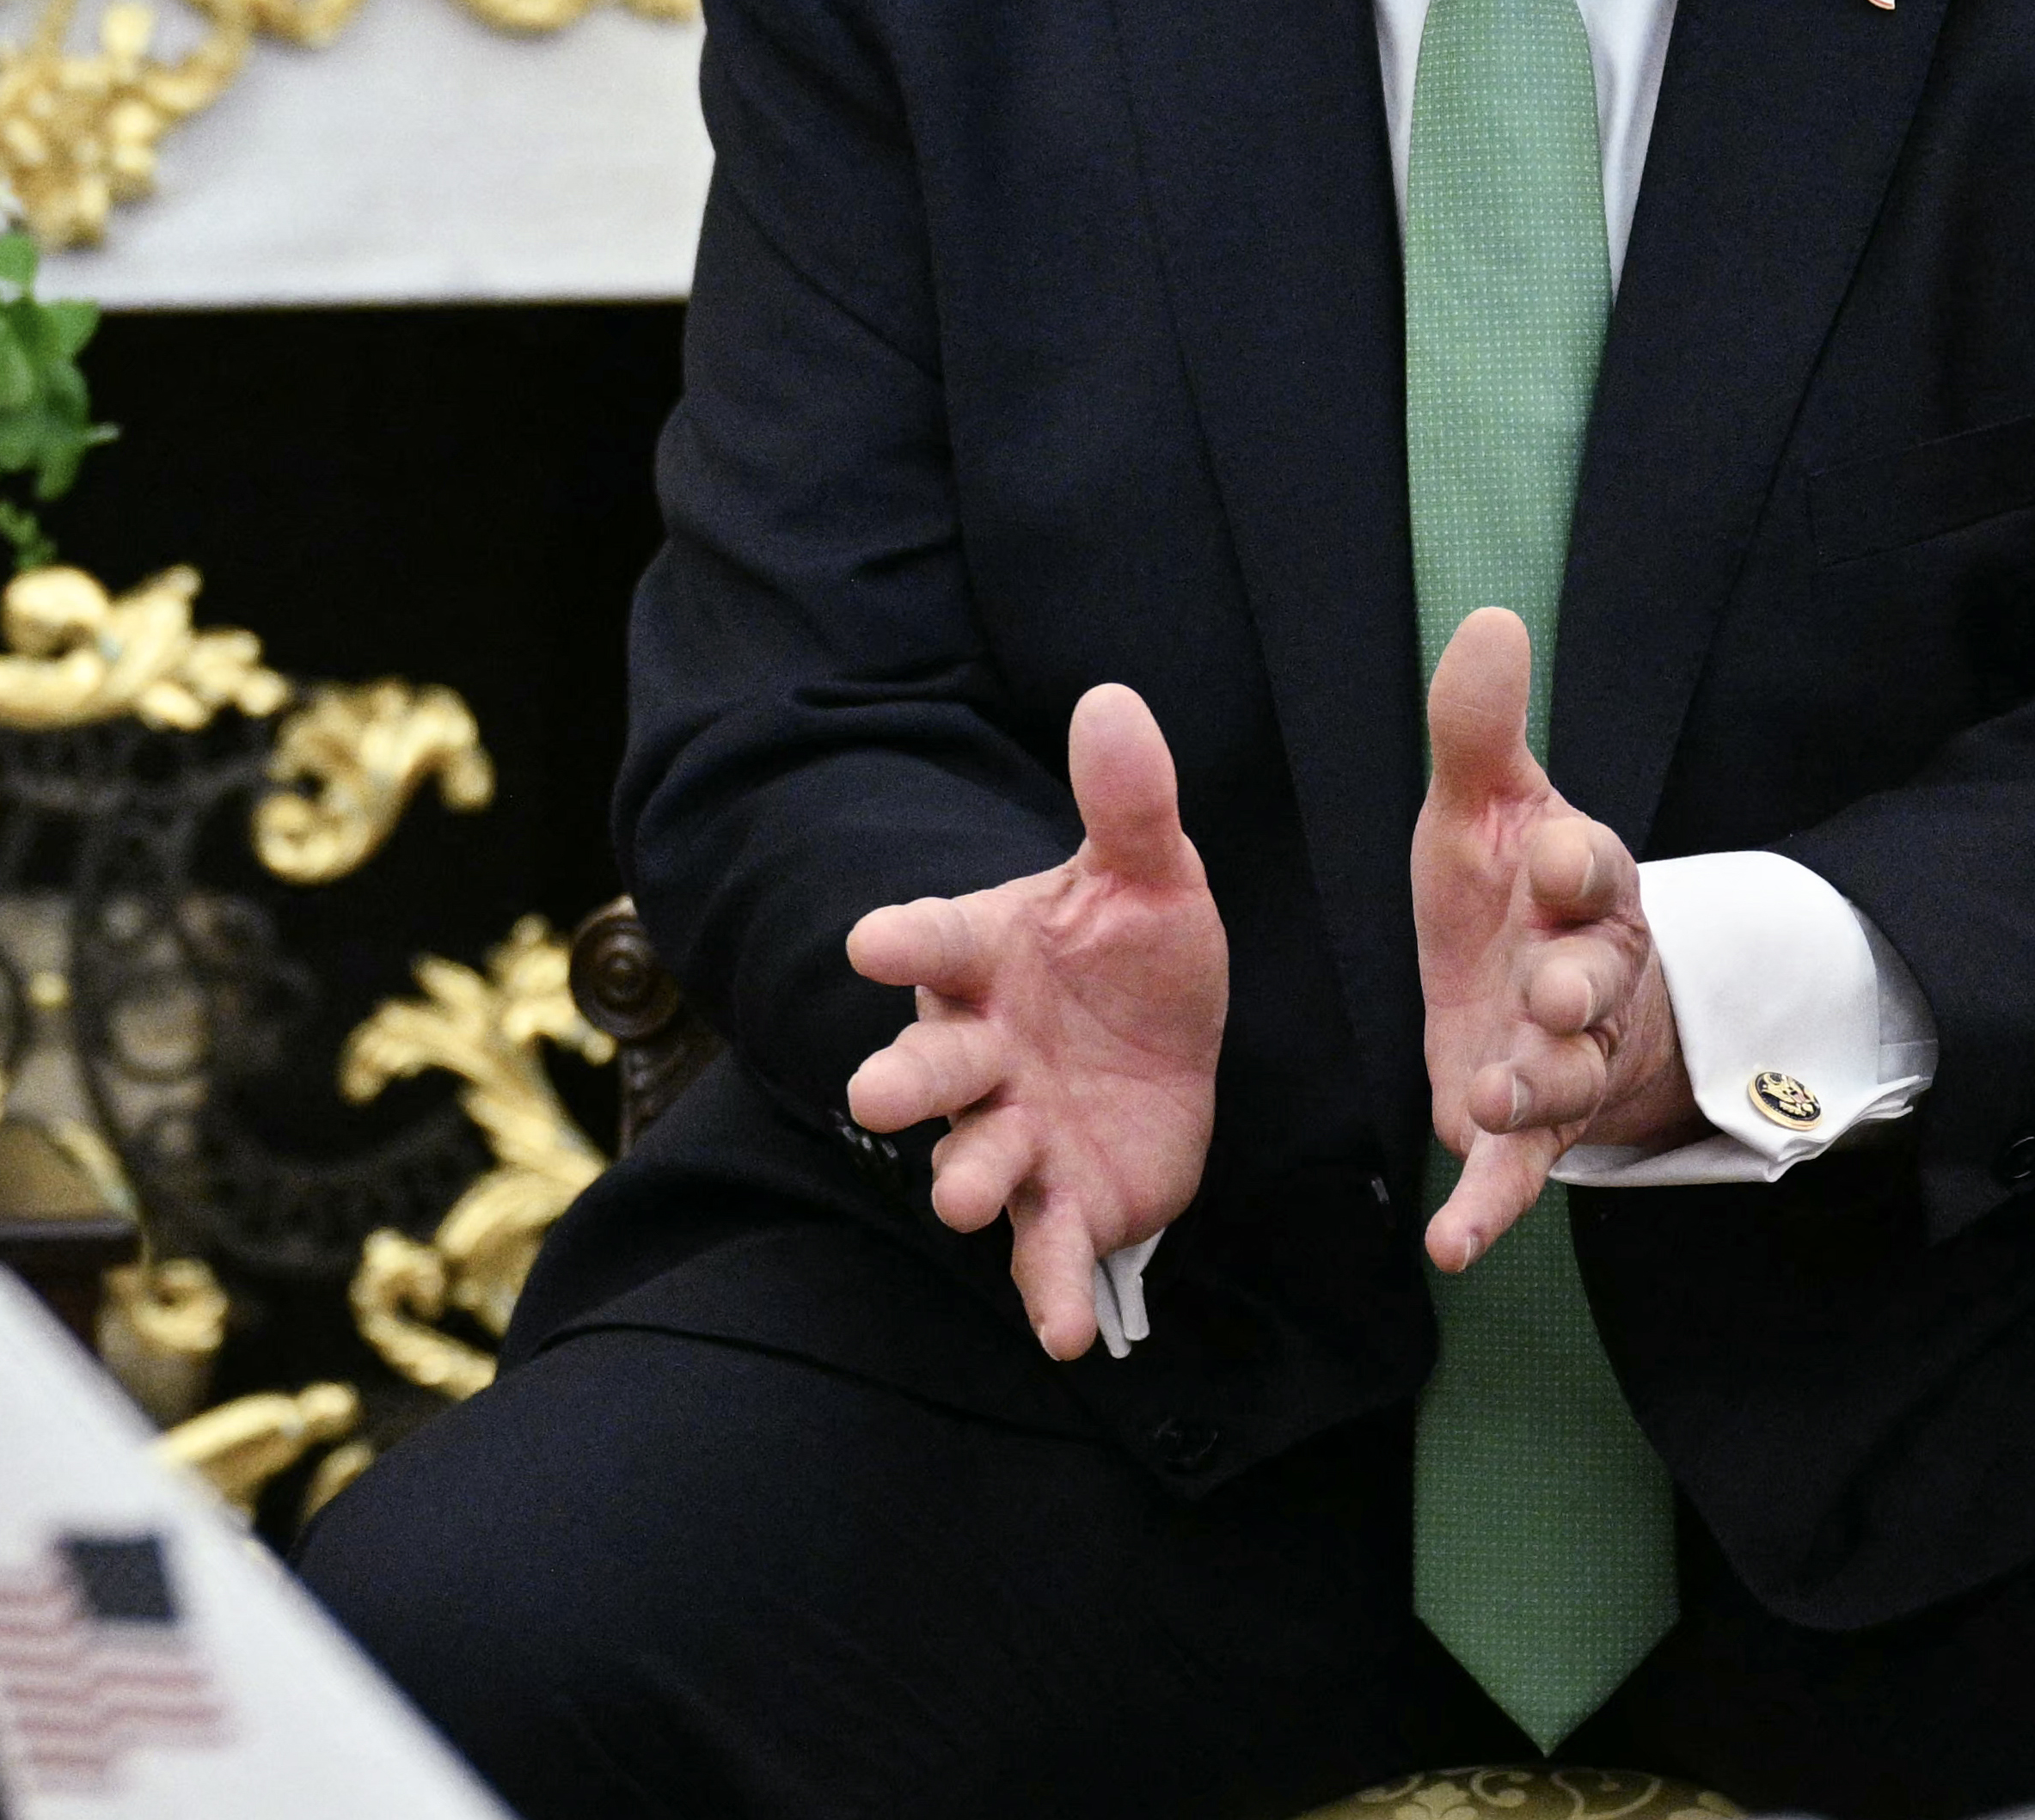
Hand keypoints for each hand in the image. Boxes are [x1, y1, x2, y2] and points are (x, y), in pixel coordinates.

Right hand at [836, 684, 1225, 1358]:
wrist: (1165, 1042)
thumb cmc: (1136, 949)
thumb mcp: (1150, 874)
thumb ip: (1127, 804)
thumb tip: (1113, 698)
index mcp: (988, 957)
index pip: (935, 939)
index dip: (904, 939)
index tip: (869, 939)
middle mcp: (983, 1048)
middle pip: (931, 1065)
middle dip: (906, 1081)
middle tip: (876, 1095)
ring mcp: (1017, 1130)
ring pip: (978, 1159)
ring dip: (968, 1180)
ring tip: (966, 1202)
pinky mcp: (1066, 1201)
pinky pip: (1051, 1252)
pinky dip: (1052, 1295)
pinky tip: (1069, 1336)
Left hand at [1407, 609, 1686, 1267]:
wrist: (1544, 982)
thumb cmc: (1513, 885)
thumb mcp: (1486, 802)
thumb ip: (1479, 727)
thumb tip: (1488, 615)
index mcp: (1582, 884)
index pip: (1592, 865)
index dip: (1573, 860)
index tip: (1551, 848)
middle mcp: (1586, 975)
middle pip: (1594, 980)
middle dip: (1576, 986)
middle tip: (1552, 993)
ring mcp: (1561, 1060)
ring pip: (1562, 1077)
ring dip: (1535, 1086)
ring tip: (1495, 1093)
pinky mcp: (1526, 1130)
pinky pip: (1513, 1174)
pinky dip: (1487, 1212)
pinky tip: (1450, 1249)